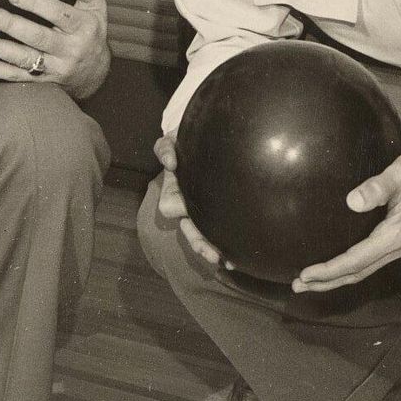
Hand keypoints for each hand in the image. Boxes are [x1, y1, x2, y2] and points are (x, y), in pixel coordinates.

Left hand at [0, 0, 112, 98]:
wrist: (97, 72)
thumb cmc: (92, 30)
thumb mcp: (96, 5)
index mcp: (82, 26)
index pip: (57, 13)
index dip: (35, 4)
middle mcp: (69, 49)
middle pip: (38, 37)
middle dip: (11, 26)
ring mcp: (55, 68)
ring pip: (24, 59)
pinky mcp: (42, 80)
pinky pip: (16, 76)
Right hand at [151, 134, 227, 274]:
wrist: (207, 139)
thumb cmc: (185, 142)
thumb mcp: (171, 141)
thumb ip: (165, 149)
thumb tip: (171, 164)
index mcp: (174, 189)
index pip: (170, 206)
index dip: (178, 210)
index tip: (187, 209)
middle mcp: (187, 204)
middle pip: (189, 229)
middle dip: (200, 243)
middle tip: (215, 255)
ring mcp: (202, 210)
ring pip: (202, 237)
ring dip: (211, 249)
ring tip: (227, 261)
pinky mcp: (219, 211)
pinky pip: (219, 233)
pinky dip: (225, 247)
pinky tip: (235, 257)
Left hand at [290, 136, 400, 294]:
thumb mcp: (398, 173)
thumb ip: (376, 188)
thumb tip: (352, 201)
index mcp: (395, 235)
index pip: (355, 261)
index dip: (329, 270)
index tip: (305, 274)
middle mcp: (398, 247)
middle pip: (357, 273)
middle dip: (327, 282)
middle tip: (298, 286)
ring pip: (364, 271)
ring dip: (338, 278)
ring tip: (311, 282)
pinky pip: (371, 263)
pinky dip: (351, 269)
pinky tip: (338, 266)